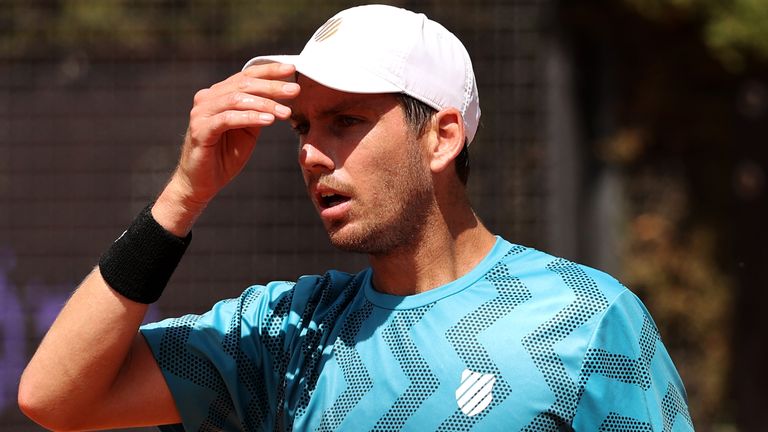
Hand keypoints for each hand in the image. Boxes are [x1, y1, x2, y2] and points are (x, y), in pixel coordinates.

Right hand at [174, 62, 299, 206]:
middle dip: (272, 86)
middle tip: (295, 89)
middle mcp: (207, 99)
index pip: (246, 76)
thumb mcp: (248, 130)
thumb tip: (281, 95)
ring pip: (237, 100)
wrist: (201, 183)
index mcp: (219, 94)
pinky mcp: (200, 130)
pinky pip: (228, 119)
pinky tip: (268, 120)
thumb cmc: (225, 155)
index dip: (269, 71)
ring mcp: (201, 113)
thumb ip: (259, 111)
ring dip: (265, 104)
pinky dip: (250, 117)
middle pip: (244, 85)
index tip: (292, 69)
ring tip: (286, 112)